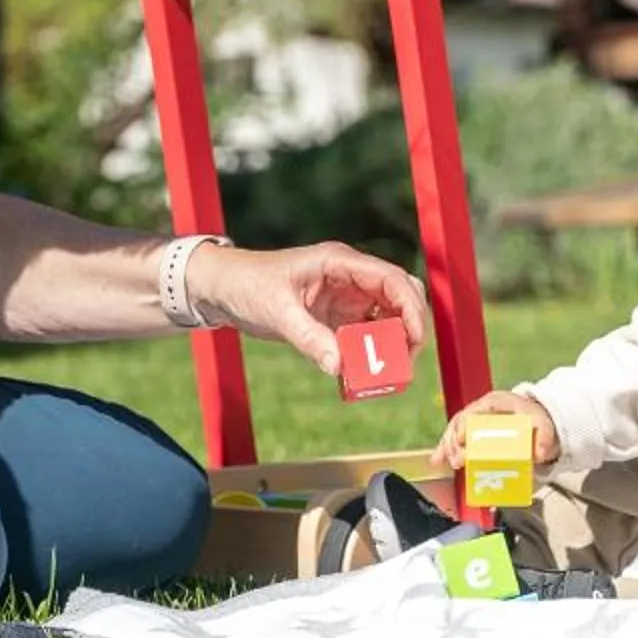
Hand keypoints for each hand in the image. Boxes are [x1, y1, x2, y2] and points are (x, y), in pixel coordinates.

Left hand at [186, 240, 430, 378]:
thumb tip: (340, 367)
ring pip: (386, 318)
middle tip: (403, 362)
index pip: (391, 279)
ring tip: (384, 374)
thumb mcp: (276, 311)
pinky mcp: (335, 316)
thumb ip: (309, 338)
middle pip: (399, 297)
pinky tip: (359, 375)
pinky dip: (369, 353)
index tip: (415, 339)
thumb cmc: (246, 285)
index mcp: (338, 262)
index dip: (411, 308)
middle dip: (409, 328)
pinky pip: (364, 335)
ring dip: (391, 344)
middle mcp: (348, 277)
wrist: (223, 288)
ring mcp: (344, 296)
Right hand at [434, 389, 557, 471]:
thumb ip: (545, 439)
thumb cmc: (535, 419)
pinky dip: (446, 449)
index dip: (465, 426)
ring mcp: (474, 419)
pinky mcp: (471, 430)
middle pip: (460, 422)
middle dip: (453, 442)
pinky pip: (454, 438)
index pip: (475, 411)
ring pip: (453, 430)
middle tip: (456, 461)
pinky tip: (438, 461)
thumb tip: (540, 454)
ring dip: (446, 446)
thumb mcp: (544, 425)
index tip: (462, 441)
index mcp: (496, 402)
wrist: (533, 419)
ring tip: (444, 462)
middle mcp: (481, 409)